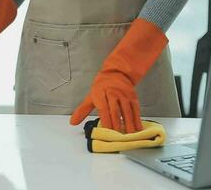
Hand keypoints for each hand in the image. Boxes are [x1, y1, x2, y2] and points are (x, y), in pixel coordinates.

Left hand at [70, 18, 167, 133]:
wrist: (116, 73)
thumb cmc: (102, 87)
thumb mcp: (91, 97)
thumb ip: (82, 110)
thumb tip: (72, 122)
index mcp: (100, 94)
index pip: (103, 110)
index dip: (106, 121)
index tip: (107, 132)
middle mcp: (113, 94)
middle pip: (115, 111)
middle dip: (117, 125)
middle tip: (118, 137)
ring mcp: (124, 95)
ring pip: (127, 111)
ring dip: (129, 124)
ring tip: (129, 136)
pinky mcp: (133, 97)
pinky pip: (136, 109)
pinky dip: (137, 119)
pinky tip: (137, 129)